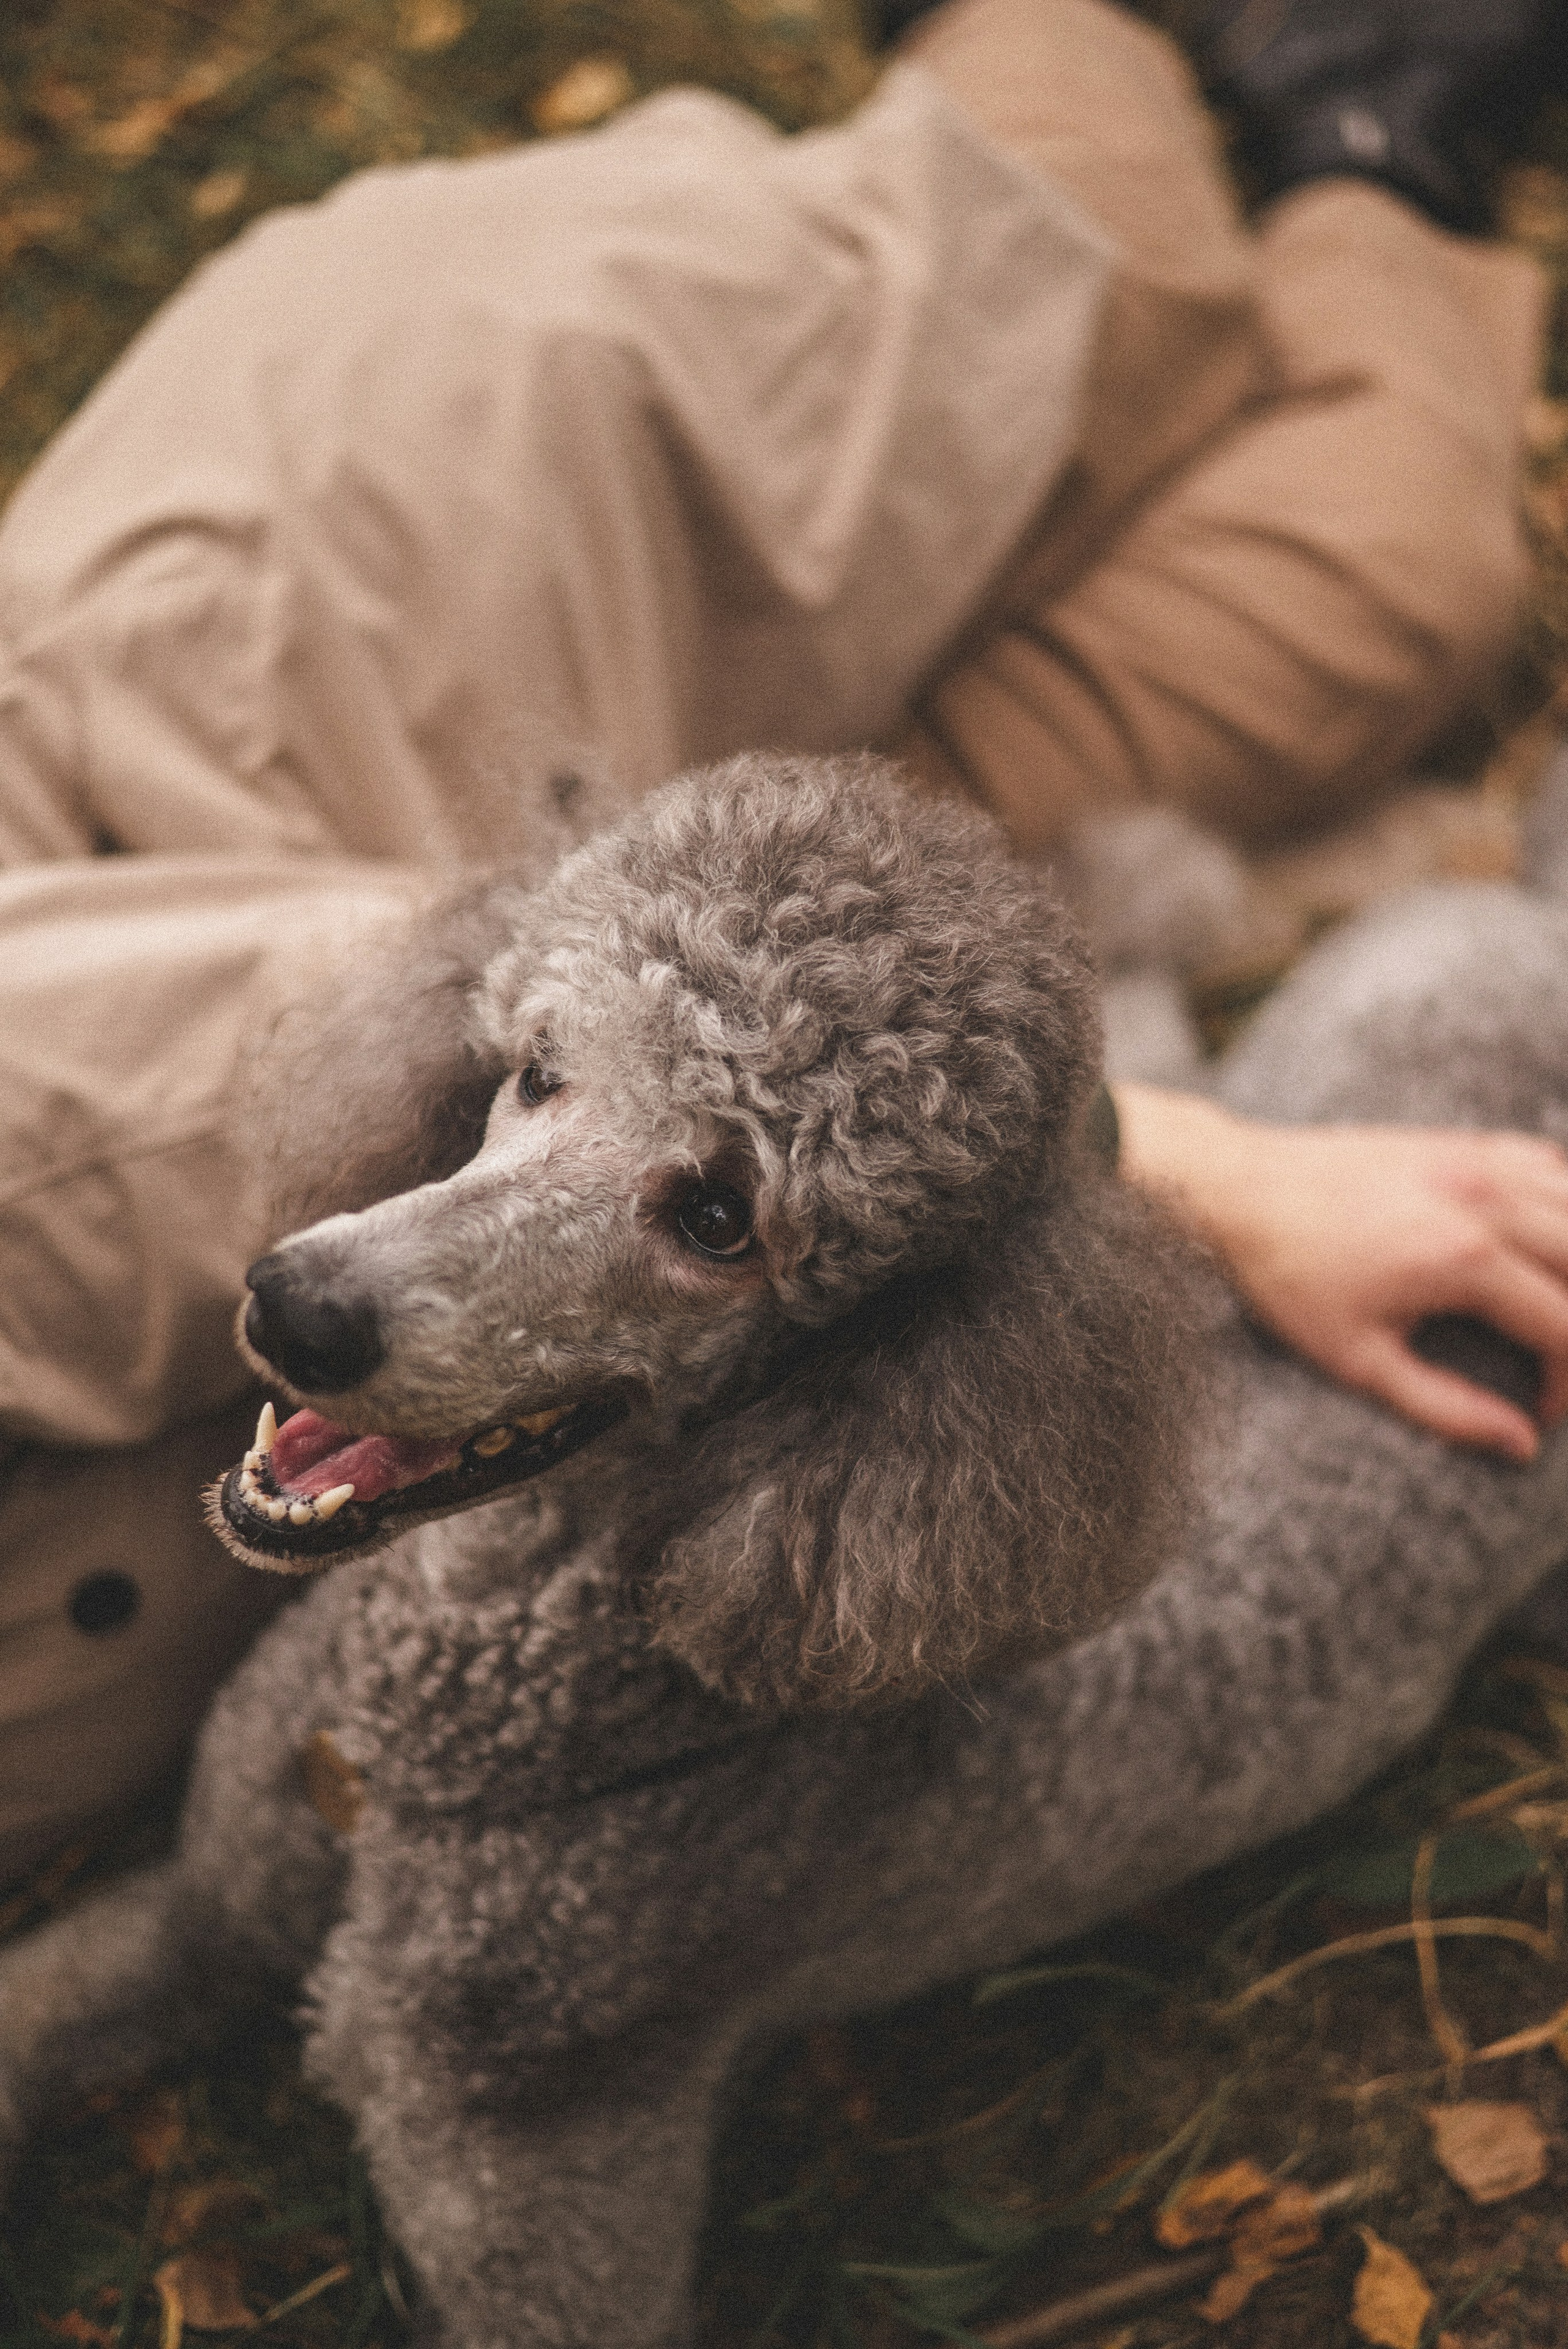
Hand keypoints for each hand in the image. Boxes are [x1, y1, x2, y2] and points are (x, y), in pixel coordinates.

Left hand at [1112, 1084, 1567, 1460]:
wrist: (1237, 1188)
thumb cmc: (1287, 1277)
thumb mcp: (1357, 1361)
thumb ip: (1445, 1408)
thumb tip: (1521, 1444)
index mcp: (1466, 1259)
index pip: (1565, 1326)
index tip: (1542, 1410)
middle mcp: (1486, 1200)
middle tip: (1559, 1366)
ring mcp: (1477, 1162)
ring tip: (1558, 1313)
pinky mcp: (1462, 1144)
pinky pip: (1549, 1165)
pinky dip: (1566, 1204)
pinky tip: (1554, 1243)